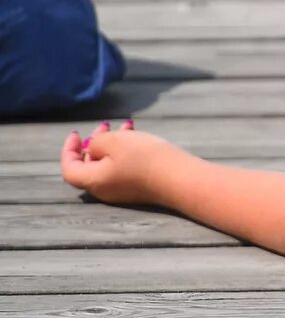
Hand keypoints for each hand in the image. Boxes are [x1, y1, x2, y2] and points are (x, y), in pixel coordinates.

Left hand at [60, 121, 187, 205]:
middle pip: (89, 166)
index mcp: (93, 181)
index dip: (69, 149)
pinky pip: (124, 169)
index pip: (70, 168)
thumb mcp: (115, 141)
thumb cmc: (145, 158)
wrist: (181, 179)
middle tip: (104, 125)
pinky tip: (138, 139)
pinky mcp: (140, 189)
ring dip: (112, 146)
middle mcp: (104, 190)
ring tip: (125, 127)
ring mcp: (123, 191)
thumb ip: (96, 142)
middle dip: (94, 143)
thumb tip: (94, 149)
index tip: (76, 133)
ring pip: (109, 165)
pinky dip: (125, 153)